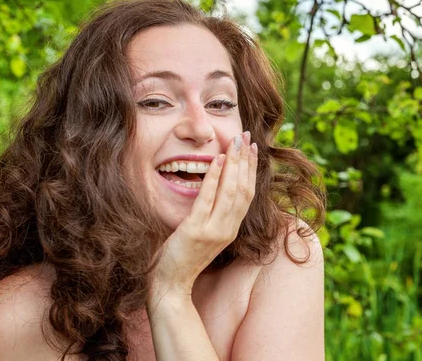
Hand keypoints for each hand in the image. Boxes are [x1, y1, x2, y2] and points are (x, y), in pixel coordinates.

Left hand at [148, 131, 257, 301]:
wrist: (169, 284)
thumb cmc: (180, 257)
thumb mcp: (202, 233)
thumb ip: (210, 214)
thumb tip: (211, 186)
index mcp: (230, 229)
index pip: (247, 194)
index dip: (251, 169)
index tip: (252, 148)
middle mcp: (227, 229)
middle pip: (243, 189)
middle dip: (246, 160)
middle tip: (246, 136)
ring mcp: (213, 231)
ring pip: (231, 192)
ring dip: (235, 164)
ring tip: (235, 142)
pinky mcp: (196, 231)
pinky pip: (208, 199)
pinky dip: (215, 178)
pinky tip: (217, 160)